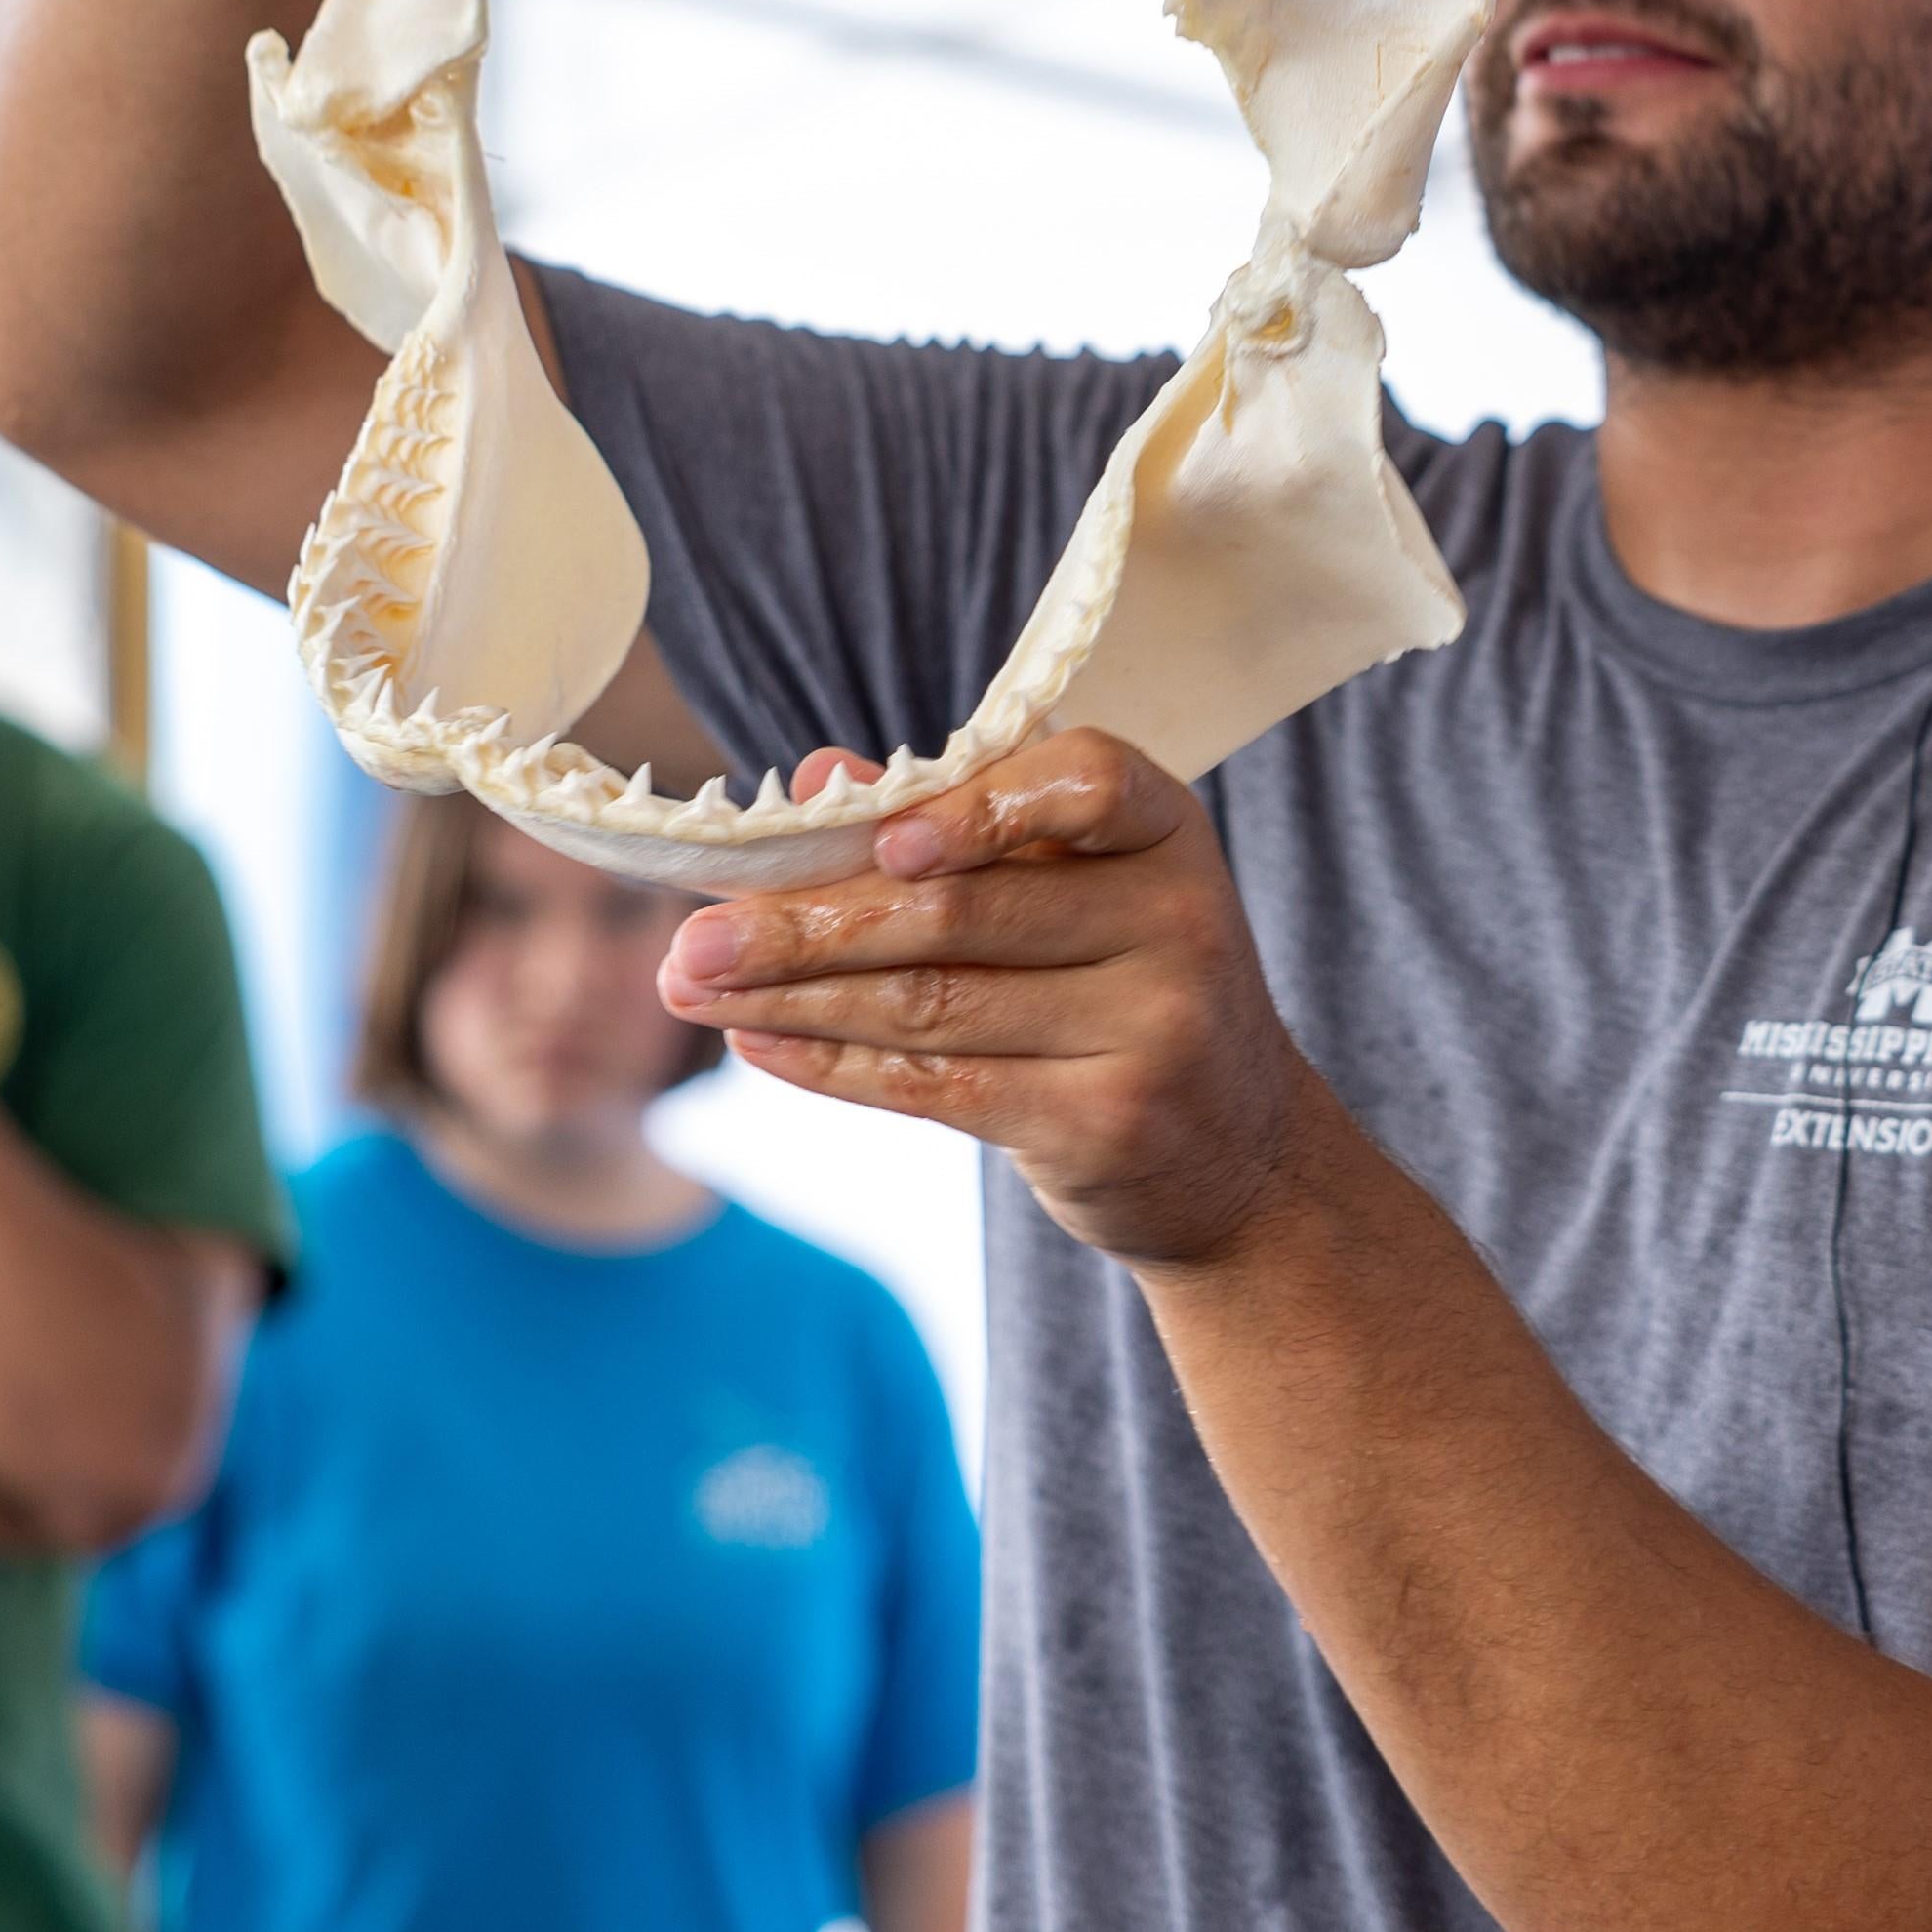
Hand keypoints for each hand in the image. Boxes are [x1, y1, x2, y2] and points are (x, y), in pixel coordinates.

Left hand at [659, 734, 1338, 1269]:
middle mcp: (1177, 920)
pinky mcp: (1108, 1122)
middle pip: (962, 911)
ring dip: (793, 995)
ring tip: (690, 987)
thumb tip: (814, 779)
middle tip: (692, 932)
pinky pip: (940, 1087)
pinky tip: (760, 1043)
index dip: (979, 806)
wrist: (1240, 1153)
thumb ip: (955, 823)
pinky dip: (835, 1064)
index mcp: (1166, 830)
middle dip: (807, 922)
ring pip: (934, 1004)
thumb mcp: (1076, 889)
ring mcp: (1153, 1028)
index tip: (880, 835)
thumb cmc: (1126, 987)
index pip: (1082, 783)